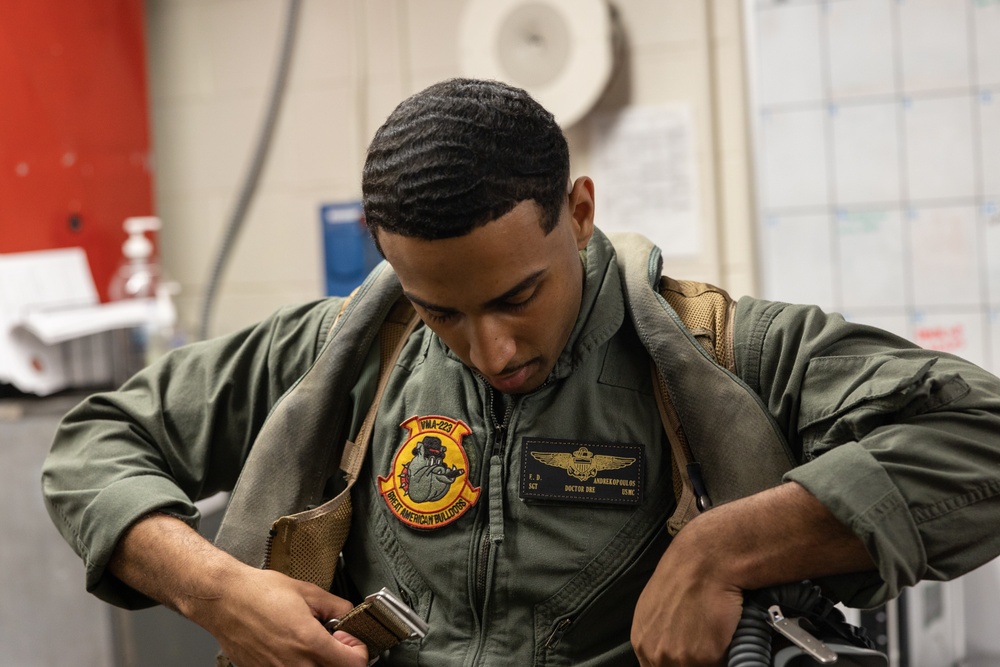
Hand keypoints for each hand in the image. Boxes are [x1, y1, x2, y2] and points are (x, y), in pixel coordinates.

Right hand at [188, 565, 368, 666]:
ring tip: (311, 643)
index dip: (358, 649)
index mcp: (309, 642)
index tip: (350, 638)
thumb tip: (351, 616)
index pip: (355, 664)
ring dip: (320, 662)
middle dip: (341, 657)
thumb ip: (337, 607)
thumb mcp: (309, 592)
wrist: (225, 600)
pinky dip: (298, 664)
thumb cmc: (259, 593)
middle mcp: (294, 664)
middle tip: (334, 640)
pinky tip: (292, 647)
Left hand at [630, 519, 742, 666]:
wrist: (706, 561)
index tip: (688, 657)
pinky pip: (719, 665)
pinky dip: (726, 654)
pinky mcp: (704, 658)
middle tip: (705, 646)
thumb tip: (671, 648)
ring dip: (709, 660)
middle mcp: (654, 654)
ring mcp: (678, 658)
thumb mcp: (655, 607)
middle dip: (693, 661)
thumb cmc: (684, 575)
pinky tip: (726, 632)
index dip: (674, 663)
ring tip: (716, 636)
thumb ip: (657, 634)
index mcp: (641, 642)